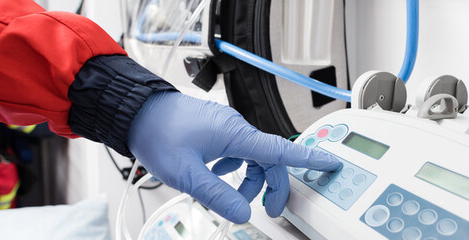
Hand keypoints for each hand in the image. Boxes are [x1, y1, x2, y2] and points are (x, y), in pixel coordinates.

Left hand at [128, 91, 340, 223]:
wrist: (136, 112)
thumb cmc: (157, 133)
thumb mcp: (187, 174)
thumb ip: (218, 195)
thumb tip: (243, 212)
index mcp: (236, 135)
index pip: (282, 149)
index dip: (310, 158)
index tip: (332, 163)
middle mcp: (236, 128)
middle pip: (270, 160)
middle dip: (273, 187)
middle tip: (270, 211)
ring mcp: (226, 127)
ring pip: (253, 157)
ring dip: (249, 181)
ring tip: (231, 198)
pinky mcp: (216, 129)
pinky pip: (238, 151)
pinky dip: (235, 169)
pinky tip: (217, 176)